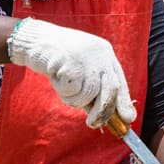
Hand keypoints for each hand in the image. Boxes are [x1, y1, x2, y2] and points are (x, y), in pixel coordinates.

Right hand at [8, 18, 135, 127]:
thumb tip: (103, 118)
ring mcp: (86, 57)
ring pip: (88, 94)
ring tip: (63, 86)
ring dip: (74, 99)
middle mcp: (100, 53)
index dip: (124, 102)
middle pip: (110, 89)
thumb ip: (93, 90)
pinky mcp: (70, 63)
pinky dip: (63, 92)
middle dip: (103, 111)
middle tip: (93, 124)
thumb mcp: (81, 71)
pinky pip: (71, 92)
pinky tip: (55, 76)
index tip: (128, 119)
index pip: (119, 81)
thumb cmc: (59, 59)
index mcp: (105, 53)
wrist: (36, 39)